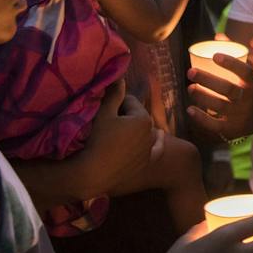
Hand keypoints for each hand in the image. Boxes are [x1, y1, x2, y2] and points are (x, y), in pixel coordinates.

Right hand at [75, 80, 155, 194]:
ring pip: (145, 132)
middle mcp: (151, 132)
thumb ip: (114, 95)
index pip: (130, 102)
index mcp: (142, 118)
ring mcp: (150, 149)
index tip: (106, 109)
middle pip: (137, 117)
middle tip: (110, 123)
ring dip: (137, 130)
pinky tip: (158, 137)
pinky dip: (156, 144)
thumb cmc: (98, 141)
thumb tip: (121, 79)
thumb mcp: (103, 114)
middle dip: (127, 116)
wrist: (94, 173)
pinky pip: (155, 149)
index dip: (117, 103)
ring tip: (121, 134)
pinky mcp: (147, 162)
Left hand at [186, 53, 252, 141]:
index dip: (231, 63)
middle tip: (190, 72)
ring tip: (190, 88)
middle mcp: (249, 100)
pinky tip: (190, 109)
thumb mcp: (246, 75)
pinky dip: (201, 118)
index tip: (215, 56)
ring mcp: (240, 116)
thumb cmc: (247, 91)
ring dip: (202, 96)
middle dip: (207, 80)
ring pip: (219, 106)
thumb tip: (218, 35)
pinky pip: (214, 125)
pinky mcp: (231, 129)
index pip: (245, 72)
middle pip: (228, 89)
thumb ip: (234, 55)